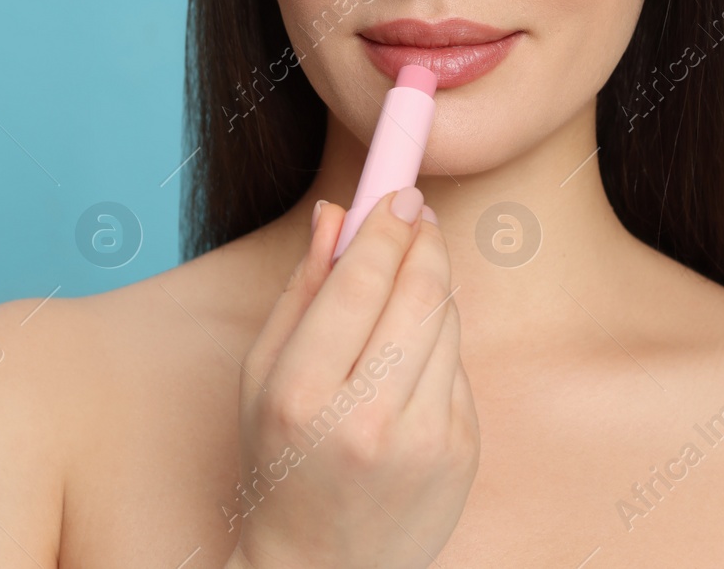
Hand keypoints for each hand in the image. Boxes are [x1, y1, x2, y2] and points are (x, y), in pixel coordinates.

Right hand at [226, 186, 478, 568]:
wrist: (323, 568)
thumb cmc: (280, 461)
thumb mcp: (263, 376)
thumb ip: (300, 290)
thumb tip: (335, 213)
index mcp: (302, 394)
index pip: (359, 283)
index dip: (384, 227)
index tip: (396, 192)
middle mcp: (365, 418)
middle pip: (417, 293)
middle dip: (422, 242)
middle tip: (417, 213)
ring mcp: (422, 440)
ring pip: (446, 322)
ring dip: (431, 288)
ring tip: (403, 289)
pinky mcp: (460, 452)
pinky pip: (457, 367)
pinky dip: (437, 346)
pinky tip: (407, 362)